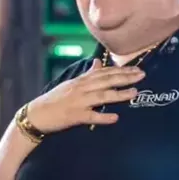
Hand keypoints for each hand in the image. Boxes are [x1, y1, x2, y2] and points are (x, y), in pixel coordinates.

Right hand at [27, 59, 145, 132]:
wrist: (36, 114)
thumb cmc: (55, 99)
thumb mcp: (71, 83)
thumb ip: (87, 74)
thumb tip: (98, 62)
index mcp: (81, 80)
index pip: (105, 73)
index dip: (122, 70)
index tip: (137, 69)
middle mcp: (81, 88)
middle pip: (107, 81)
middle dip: (125, 78)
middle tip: (142, 75)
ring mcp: (78, 102)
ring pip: (102, 96)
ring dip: (119, 94)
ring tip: (134, 93)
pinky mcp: (75, 116)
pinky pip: (91, 116)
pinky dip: (103, 116)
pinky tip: (115, 118)